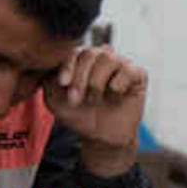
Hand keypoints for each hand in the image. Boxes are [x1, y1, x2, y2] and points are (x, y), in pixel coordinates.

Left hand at [42, 46, 147, 176]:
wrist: (101, 137)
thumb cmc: (78, 114)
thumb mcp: (54, 99)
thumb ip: (48, 79)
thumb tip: (52, 63)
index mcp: (83, 58)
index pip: (75, 51)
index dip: (68, 66)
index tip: (62, 84)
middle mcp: (103, 56)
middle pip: (91, 53)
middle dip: (80, 78)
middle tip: (76, 100)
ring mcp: (121, 63)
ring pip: (108, 59)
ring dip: (97, 83)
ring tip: (94, 100)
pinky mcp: (138, 74)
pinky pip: (128, 70)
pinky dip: (118, 86)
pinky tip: (115, 98)